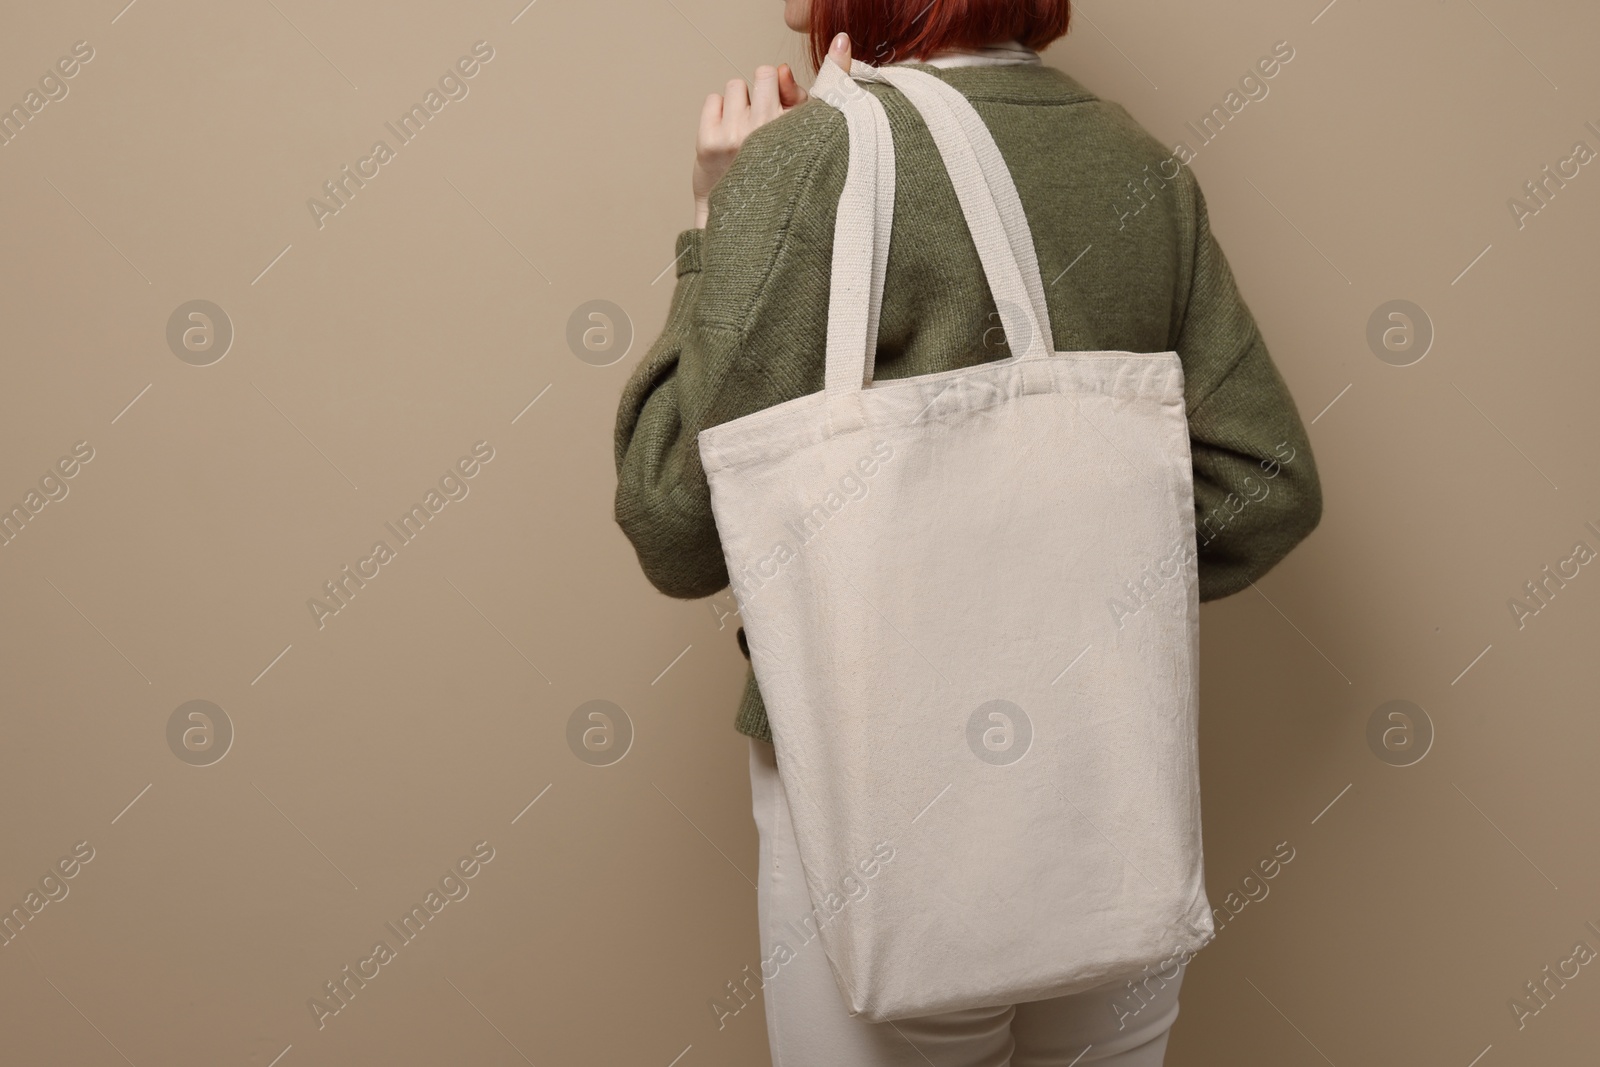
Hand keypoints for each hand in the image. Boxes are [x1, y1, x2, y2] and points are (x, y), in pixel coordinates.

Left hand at [690, 35, 851, 227]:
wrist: (739, 217)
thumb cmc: (771, 173)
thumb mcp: (797, 136)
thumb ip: (795, 98)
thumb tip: (782, 69)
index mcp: (796, 133)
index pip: (785, 80)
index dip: (780, 90)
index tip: (778, 106)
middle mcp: (768, 132)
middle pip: (763, 74)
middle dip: (761, 92)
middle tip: (759, 123)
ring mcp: (736, 136)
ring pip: (736, 86)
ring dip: (738, 104)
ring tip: (742, 133)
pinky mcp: (709, 142)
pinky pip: (713, 100)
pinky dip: (717, 113)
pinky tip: (725, 137)